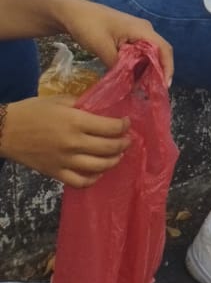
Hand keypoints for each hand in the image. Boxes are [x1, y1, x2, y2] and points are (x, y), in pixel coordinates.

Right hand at [0, 95, 130, 187]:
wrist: (4, 131)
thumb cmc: (31, 112)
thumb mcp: (60, 100)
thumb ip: (82, 104)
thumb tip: (102, 108)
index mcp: (76, 121)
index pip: (111, 127)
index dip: (124, 126)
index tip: (127, 123)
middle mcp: (73, 143)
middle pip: (110, 148)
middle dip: (124, 143)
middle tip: (128, 139)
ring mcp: (64, 160)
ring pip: (99, 166)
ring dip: (114, 161)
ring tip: (118, 155)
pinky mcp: (55, 173)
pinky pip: (80, 182)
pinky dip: (93, 179)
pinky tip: (98, 172)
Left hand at [53, 0, 173, 85]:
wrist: (73, 13)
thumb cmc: (88, 25)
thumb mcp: (102, 47)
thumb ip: (117, 65)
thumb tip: (128, 83)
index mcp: (142, 30)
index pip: (164, 49)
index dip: (167, 68)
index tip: (164, 87)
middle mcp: (144, 30)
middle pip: (159, 53)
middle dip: (157, 72)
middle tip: (150, 92)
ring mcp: (136, 32)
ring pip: (149, 54)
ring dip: (146, 70)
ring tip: (140, 88)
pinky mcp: (128, 36)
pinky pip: (139, 52)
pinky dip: (137, 65)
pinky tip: (130, 77)